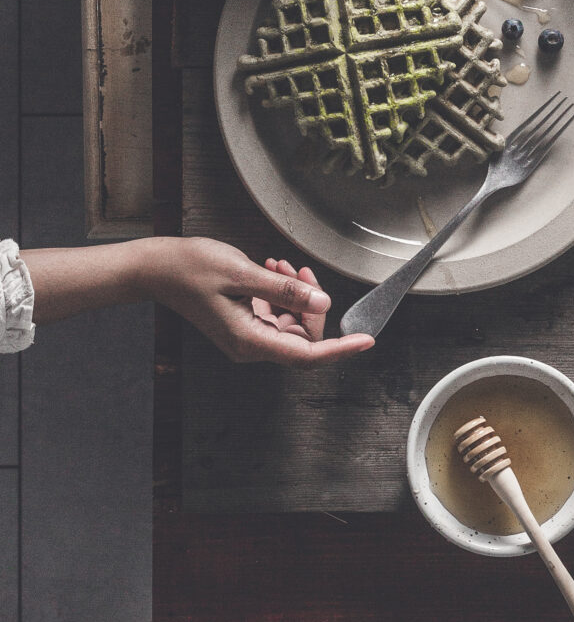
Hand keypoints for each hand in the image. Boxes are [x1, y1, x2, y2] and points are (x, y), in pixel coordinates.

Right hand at [142, 238, 375, 365]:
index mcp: (249, 340)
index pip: (307, 354)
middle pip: (303, 337)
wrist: (158, 269)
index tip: (366, 339)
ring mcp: (246, 336)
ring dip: (295, 295)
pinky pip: (276, 315)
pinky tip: (273, 271)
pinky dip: (281, 294)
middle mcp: (249, 345)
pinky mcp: (243, 324)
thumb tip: (323, 304)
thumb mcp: (242, 273)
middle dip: (311, 304)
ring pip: (291, 324)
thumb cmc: (191, 268)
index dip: (340, 349)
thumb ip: (285, 291)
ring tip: (281, 266)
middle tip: (302, 272)